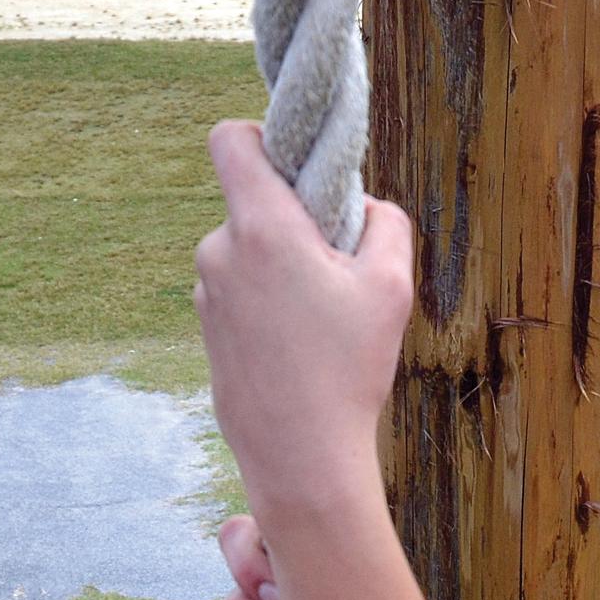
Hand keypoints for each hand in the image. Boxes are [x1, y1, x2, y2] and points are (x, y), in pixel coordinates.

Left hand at [195, 121, 413, 535]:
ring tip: (321, 325)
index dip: (263, 139)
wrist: (302, 460)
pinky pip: (241, 302)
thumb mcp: (392, 287)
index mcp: (260, 226)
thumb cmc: (348, 372)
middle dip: (291, 225)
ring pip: (247, 258)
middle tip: (336, 273)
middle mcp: (220, 253)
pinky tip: (301, 354)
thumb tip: (366, 207)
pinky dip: (268, 312)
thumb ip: (386, 223)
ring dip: (281, 273)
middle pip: (252, 206)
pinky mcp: (208, 338)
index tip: (297, 169)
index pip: (231, 139)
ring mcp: (207, 299)